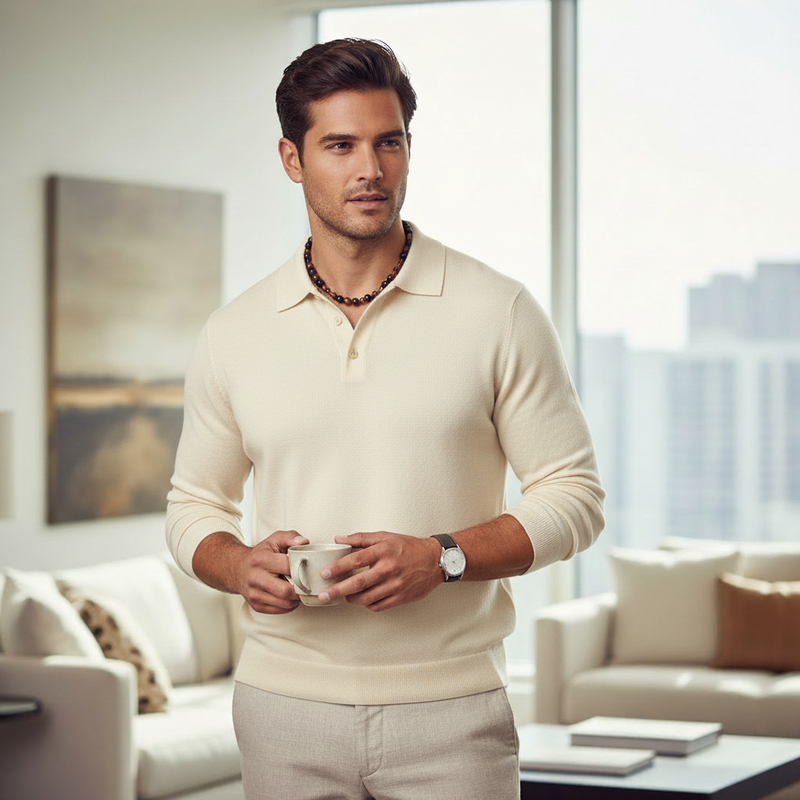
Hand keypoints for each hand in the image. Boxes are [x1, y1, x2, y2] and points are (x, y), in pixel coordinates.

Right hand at [236, 530, 308, 614]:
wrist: (238, 569)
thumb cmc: (261, 554)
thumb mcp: (274, 539)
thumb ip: (291, 537)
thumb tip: (304, 542)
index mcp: (261, 560)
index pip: (288, 567)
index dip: (302, 568)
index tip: (308, 567)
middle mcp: (255, 578)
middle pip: (287, 590)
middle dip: (301, 588)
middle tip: (308, 582)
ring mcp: (254, 594)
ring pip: (285, 603)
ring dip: (297, 598)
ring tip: (300, 589)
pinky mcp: (256, 606)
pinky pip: (280, 610)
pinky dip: (290, 605)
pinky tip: (290, 595)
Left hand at [319, 531, 441, 611]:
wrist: (435, 560)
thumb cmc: (409, 547)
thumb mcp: (385, 536)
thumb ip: (361, 538)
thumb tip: (339, 539)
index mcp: (383, 551)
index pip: (356, 559)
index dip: (338, 567)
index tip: (325, 573)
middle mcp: (388, 568)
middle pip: (358, 582)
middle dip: (338, 590)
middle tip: (325, 594)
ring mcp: (395, 585)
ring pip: (367, 597)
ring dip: (352, 599)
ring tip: (344, 596)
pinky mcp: (401, 597)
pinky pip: (379, 606)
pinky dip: (368, 605)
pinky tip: (363, 600)